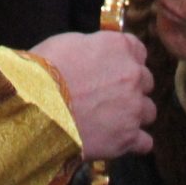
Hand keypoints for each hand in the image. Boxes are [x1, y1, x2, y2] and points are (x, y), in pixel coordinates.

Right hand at [30, 30, 156, 158]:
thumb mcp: (68, 43)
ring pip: (148, 111)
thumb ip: (94, 47)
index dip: (125, 60)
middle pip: (145, 80)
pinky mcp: (129, 137)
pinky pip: (145, 142)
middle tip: (108, 94)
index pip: (138, 50)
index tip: (114, 67)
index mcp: (120, 47)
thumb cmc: (44, 71)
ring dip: (134, 113)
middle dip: (131, 87)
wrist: (37, 108)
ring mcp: (134, 107)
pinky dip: (133, 141)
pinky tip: (117, 140)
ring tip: (111, 119)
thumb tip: (98, 55)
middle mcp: (134, 75)